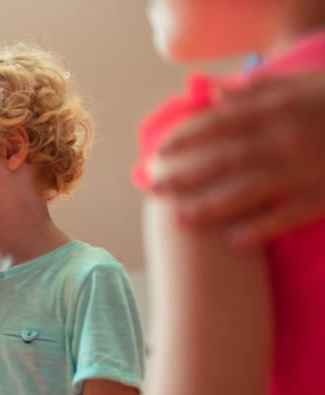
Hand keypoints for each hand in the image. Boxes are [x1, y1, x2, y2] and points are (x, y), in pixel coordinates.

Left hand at [151, 72, 324, 245]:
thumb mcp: (304, 85)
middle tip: (153, 190)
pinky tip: (230, 242)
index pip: (221, 124)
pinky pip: (287, 216)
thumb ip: (257, 90)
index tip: (158, 153)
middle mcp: (287, 140)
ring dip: (211, 207)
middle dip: (185, 176)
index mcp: (280, 110)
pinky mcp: (324, 197)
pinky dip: (258, 229)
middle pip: (225, 160)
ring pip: (249, 190)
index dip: (186, 139)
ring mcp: (305, 171)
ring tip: (180, 220)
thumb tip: (214, 94)